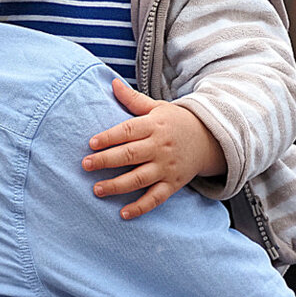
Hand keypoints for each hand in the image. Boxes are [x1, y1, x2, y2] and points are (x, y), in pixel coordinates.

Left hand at [82, 79, 226, 219]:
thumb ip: (133, 99)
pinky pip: (156, 198)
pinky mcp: (172, 184)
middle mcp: (160, 147)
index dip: (109, 137)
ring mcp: (167, 167)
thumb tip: (112, 83)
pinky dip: (140, 207)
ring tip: (97, 189)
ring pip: (139, 178)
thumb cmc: (176, 122)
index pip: (128, 131)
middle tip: (86, 165)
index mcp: (154, 126)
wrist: (209, 139)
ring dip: (117, 185)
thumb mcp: (157, 107)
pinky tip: (123, 213)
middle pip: (130, 155)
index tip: (91, 143)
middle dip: (106, 161)